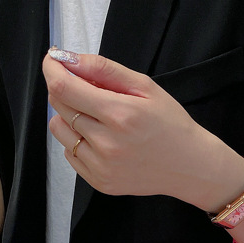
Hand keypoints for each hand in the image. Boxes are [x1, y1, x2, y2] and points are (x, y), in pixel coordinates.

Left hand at [43, 49, 243, 208]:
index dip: (52, 69)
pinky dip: (78, 142)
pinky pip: (70, 154)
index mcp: (120, 115)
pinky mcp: (101, 182)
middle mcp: (108, 144)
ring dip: (69, 117)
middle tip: (89, 90)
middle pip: (60, 106)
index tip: (54, 62)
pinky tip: (102, 140)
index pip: (64, 88)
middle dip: (66, 90)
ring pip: (60, 130)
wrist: (191, 167)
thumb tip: (67, 59)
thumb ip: (104, 70)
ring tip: (96, 118)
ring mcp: (103, 167)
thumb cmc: (172, 125)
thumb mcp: (146, 87)